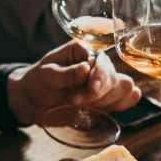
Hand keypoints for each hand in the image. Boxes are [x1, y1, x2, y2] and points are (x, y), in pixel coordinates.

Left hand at [7, 40, 140, 124]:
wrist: (35, 101)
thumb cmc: (39, 82)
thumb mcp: (47, 75)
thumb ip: (67, 73)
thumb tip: (86, 68)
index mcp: (84, 51)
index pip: (104, 61)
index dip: (99, 76)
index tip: (90, 89)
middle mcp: (99, 64)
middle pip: (117, 78)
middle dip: (99, 94)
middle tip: (74, 101)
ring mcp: (105, 82)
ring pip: (125, 90)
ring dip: (105, 102)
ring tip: (80, 106)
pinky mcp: (107, 99)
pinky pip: (125, 101)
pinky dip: (117, 107)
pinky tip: (99, 109)